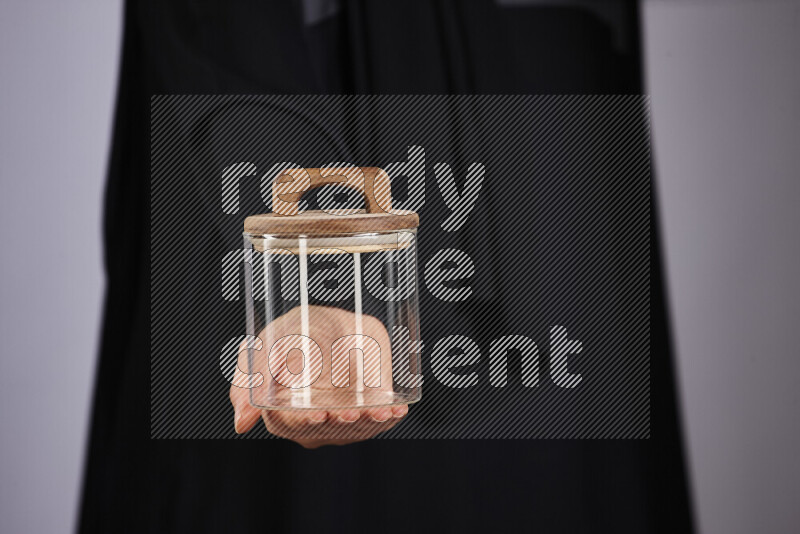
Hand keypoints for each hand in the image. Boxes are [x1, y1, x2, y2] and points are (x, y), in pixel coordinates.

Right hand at [230, 305, 407, 447]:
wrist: (324, 318)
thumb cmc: (289, 334)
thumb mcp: (263, 344)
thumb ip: (250, 376)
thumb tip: (242, 422)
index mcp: (282, 408)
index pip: (289, 424)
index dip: (302, 422)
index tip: (316, 414)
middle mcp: (313, 418)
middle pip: (325, 430)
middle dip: (340, 424)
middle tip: (349, 413)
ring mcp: (342, 417)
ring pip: (355, 429)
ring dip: (369, 422)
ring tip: (381, 412)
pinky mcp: (369, 408)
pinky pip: (379, 420)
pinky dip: (389, 417)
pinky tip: (398, 410)